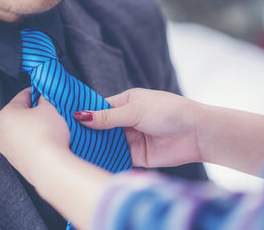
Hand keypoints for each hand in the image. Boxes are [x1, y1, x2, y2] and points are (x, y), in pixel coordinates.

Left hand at [0, 88, 69, 184]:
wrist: (50, 167)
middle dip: (35, 112)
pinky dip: (36, 142)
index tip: (44, 92)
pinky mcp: (17, 162)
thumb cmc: (46, 136)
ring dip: (35, 128)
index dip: (36, 92)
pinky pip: (27, 146)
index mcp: (4, 115)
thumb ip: (44, 99)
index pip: (21, 96)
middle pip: (20, 115)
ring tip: (52, 128)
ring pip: (23, 132)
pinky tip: (49, 142)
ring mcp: (8, 150)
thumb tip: (43, 99)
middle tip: (51, 111)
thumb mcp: (49, 108)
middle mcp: (1, 133)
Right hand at [75, 88, 202, 167]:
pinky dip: (106, 158)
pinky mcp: (136, 155)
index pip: (100, 108)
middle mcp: (126, 120)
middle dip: (87, 132)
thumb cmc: (168, 112)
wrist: (196, 134)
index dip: (85, 114)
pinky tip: (91, 161)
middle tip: (66, 138)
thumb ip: (107, 117)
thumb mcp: (134, 110)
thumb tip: (81, 116)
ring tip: (74, 150)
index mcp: (126, 102)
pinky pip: (117, 156)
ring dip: (95, 146)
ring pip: (107, 142)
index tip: (66, 120)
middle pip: (101, 127)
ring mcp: (131, 138)